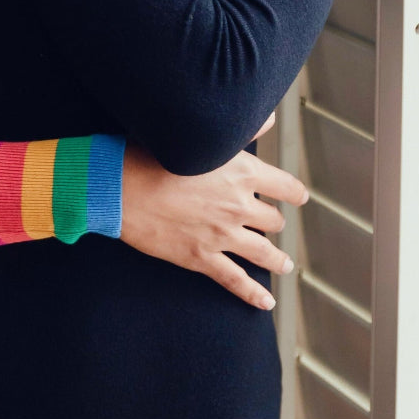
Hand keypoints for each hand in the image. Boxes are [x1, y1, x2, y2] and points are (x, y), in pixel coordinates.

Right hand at [119, 111, 305, 309]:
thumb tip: (268, 117)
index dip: (294, 193)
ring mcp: (222, 234)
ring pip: (263, 252)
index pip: (284, 186)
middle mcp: (238, 206)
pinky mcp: (202, 257)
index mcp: (243, 173)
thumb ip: (240, 130)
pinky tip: (266, 302)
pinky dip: (253, 294)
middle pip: (273, 219)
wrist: (121, 186)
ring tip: (283, 265)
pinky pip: (235, 280)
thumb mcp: (201, 137)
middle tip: (272, 224)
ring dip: (276, 260)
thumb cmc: (154, 154)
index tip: (298, 197)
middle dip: (274, 221)